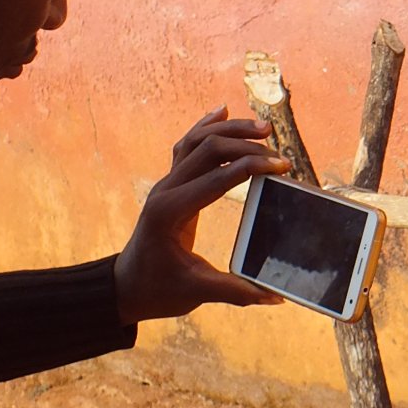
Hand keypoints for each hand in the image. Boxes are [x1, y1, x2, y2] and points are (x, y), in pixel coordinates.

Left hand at [114, 106, 291, 323]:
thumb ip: (236, 291)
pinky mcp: (171, 183)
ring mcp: (166, 183)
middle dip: (245, 144)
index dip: (252, 168)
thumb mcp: (196, 293)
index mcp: (171, 212)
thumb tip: (276, 296)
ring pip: (197, 141)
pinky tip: (223, 111)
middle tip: (279, 153)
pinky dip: (206, 126)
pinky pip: (187, 145)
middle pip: (207, 149)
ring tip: (263, 128)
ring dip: (230, 130)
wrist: (125, 287)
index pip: (216, 177)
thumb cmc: (158, 290)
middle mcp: (166, 190)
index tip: (282, 167)